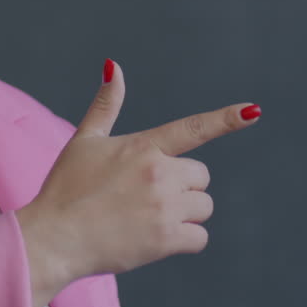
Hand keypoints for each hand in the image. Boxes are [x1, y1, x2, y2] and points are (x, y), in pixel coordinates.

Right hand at [17, 59, 260, 306]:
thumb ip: (107, 105)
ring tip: (147, 219)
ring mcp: (164, 206)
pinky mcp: (166, 239)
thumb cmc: (66, 189)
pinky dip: (184, 241)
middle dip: (182, 186)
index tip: (254, 111)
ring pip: (204, 206)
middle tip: (146, 198)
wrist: (53, 239)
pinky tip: (154, 239)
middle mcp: (158, 172)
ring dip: (185, 213)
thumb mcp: (84, 141)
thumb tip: (113, 65)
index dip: (226, 119)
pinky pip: (199, 237)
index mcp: (143, 146)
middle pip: (201, 176)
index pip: (193, 128)